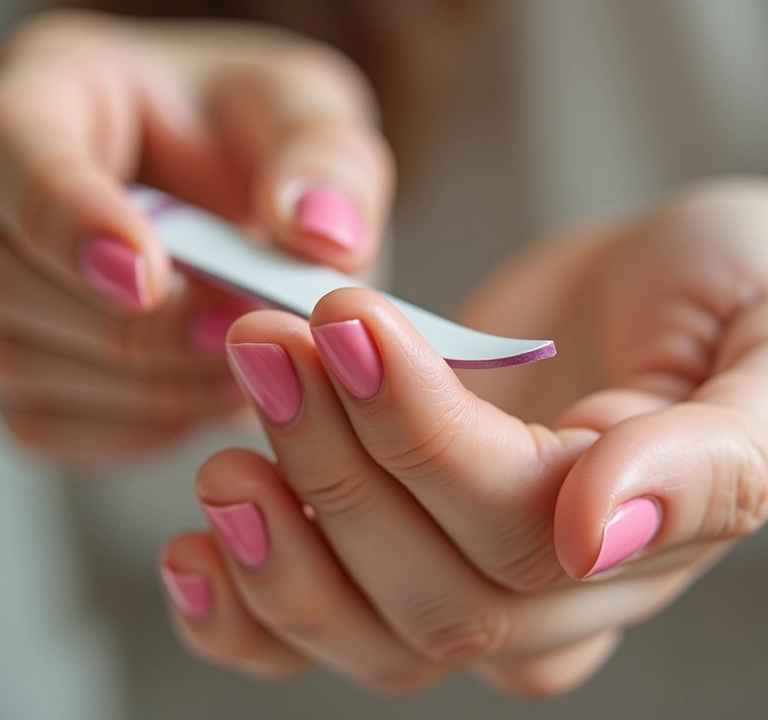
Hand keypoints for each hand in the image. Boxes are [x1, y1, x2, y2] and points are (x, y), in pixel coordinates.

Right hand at [0, 10, 392, 465]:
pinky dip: (144, 421)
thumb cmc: (265, 142)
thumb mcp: (312, 116)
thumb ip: (328, 161)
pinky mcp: (32, 368)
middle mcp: (12, 199)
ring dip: (156, 383)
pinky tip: (210, 390)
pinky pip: (55, 423)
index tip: (148, 279)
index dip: (72, 224)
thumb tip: (317, 233)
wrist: (249, 200)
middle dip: (144, 327)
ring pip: (29, 366)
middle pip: (14, 281)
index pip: (22, 153)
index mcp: (61, 96)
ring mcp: (12, 292)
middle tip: (247, 330)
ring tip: (249, 363)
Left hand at [159, 177, 767, 694]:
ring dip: (275, 538)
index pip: (514, 528)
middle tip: (269, 345)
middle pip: (427, 583)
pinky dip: (245, 609)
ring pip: (362, 621)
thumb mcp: (755, 344)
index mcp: (646, 541)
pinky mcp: (409, 553)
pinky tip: (194, 553)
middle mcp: (556, 592)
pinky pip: (319, 627)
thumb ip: (711, 455)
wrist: (666, 286)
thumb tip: (603, 529)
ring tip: (225, 444)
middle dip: (332, 463)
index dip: (422, 436)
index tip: (350, 325)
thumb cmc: (731, 290)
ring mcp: (475, 582)